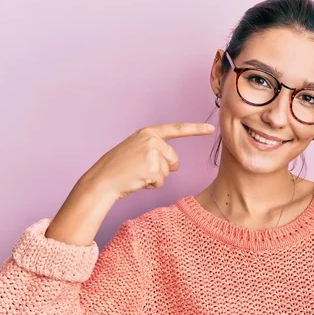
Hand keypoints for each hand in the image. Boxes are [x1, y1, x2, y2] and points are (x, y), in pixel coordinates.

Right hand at [79, 122, 214, 200]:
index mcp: (148, 133)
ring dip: (156, 178)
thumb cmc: (119, 167)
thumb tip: (175, 164)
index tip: (211, 129)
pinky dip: (151, 185)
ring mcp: (152, 153)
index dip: (195, 129)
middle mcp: (152, 140)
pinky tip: (137, 180)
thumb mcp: (136, 149)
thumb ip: (156, 149)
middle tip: (142, 169)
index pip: (177, 129)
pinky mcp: (152, 168)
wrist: (102, 180)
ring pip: (168, 172)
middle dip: (164, 169)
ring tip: (137, 174)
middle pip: (174, 159)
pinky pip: (161, 182)